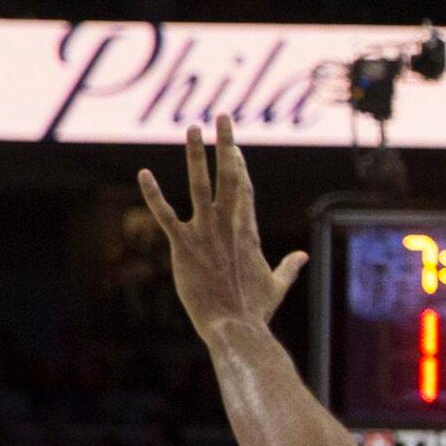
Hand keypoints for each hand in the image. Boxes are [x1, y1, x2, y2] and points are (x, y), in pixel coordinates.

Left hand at [137, 115, 308, 342]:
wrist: (235, 327)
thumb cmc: (255, 311)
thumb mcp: (276, 286)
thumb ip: (289, 268)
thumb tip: (302, 257)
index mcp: (248, 231)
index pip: (245, 188)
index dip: (239, 163)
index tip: (234, 144)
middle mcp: (229, 225)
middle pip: (229, 175)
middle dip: (226, 144)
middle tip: (223, 117)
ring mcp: (206, 233)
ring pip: (200, 185)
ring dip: (196, 155)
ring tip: (192, 128)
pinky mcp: (183, 246)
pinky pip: (165, 215)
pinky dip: (153, 194)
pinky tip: (143, 173)